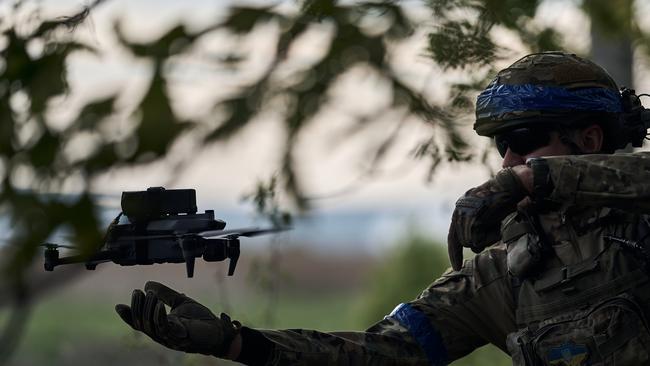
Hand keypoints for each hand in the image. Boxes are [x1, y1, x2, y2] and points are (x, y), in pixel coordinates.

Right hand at [115, 281, 240, 357]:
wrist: (217, 329)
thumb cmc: (200, 319)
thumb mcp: (180, 302)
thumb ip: (165, 294)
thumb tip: (147, 284)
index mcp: (160, 327)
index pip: (139, 323)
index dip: (128, 316)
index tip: (119, 305)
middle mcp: (161, 334)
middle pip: (141, 324)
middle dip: (137, 307)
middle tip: (137, 292)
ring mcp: (170, 338)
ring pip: (150, 326)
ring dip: (148, 308)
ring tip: (150, 294)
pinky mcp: (180, 337)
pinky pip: (165, 328)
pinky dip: (160, 316)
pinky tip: (159, 305)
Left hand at [447, 167, 528, 269]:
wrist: (510, 184)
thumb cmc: (503, 200)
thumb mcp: (488, 216)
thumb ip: (479, 231)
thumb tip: (475, 249)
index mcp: (461, 209)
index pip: (453, 236)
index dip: (455, 252)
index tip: (456, 267)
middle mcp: (459, 210)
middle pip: (463, 241)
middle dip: (480, 240)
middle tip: (495, 226)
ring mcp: (464, 213)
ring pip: (471, 242)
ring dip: (487, 237)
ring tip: (497, 221)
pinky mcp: (472, 217)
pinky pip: (478, 239)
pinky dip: (490, 236)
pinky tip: (497, 222)